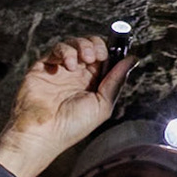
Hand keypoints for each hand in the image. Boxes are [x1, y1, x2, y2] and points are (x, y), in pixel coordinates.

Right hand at [0, 36, 134, 176]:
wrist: (43, 133)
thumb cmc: (72, 126)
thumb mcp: (103, 105)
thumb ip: (116, 80)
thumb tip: (132, 59)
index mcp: (93, 83)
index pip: (105, 58)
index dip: (112, 51)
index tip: (117, 50)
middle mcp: (77, 74)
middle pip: (91, 46)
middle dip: (97, 45)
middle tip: (99, 55)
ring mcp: (60, 69)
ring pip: (74, 43)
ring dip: (83, 45)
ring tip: (85, 58)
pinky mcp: (44, 66)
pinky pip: (57, 49)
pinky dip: (66, 51)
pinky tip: (69, 66)